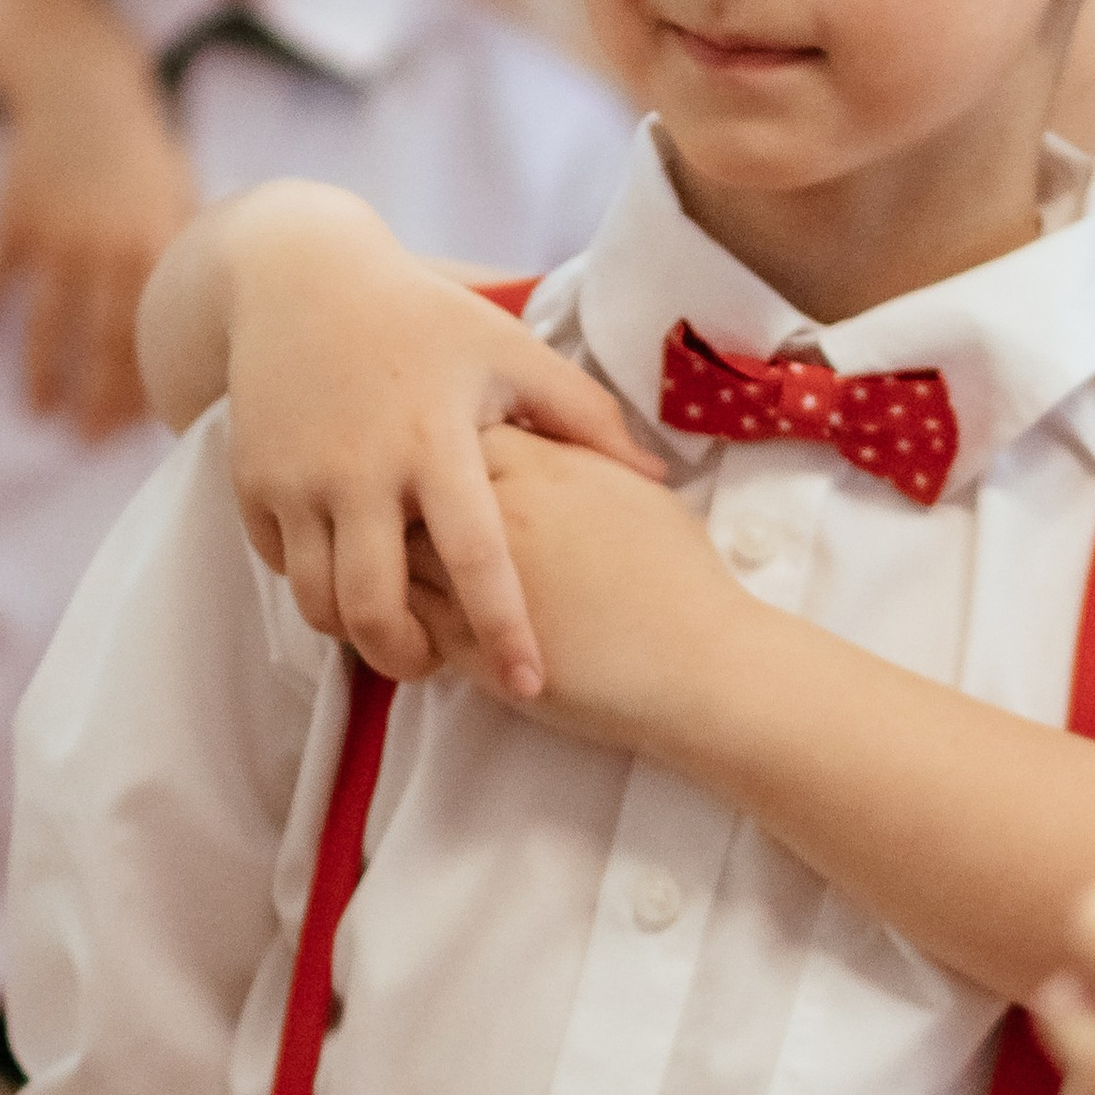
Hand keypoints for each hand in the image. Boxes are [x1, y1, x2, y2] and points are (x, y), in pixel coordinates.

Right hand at [0, 76, 196, 438]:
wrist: (82, 90)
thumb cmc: (142, 150)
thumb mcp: (181, 195)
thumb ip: (190, 255)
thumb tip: (214, 316)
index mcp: (156, 245)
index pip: (155, 335)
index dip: (147, 385)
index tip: (143, 423)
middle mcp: (106, 249)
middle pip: (101, 343)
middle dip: (96, 399)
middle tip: (89, 440)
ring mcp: (55, 238)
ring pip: (46, 325)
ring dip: (42, 375)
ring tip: (41, 411)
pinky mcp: (13, 222)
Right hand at [215, 210, 661, 697]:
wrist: (299, 277)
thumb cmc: (425, 316)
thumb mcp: (510, 350)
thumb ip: (585, 415)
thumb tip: (658, 475)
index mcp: (435, 439)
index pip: (477, 558)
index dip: (504, 631)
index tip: (529, 682)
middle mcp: (359, 467)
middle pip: (375, 608)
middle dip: (408, 660)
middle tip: (436, 666)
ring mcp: (296, 478)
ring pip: (319, 603)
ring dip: (356, 635)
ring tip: (395, 630)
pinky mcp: (250, 481)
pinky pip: (280, 566)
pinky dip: (314, 586)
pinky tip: (349, 578)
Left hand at [406, 425, 740, 746]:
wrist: (699, 663)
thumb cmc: (681, 579)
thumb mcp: (632, 492)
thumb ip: (580, 459)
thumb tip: (560, 446)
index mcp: (542, 467)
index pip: (458, 431)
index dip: (449, 448)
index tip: (453, 467)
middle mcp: (497, 515)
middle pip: (410, 485)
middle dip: (407, 499)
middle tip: (418, 517)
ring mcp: (473, 582)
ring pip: (395, 555)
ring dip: (397, 561)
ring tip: (412, 571)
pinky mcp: (465, 648)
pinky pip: (404, 620)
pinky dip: (405, 617)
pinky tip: (431, 620)